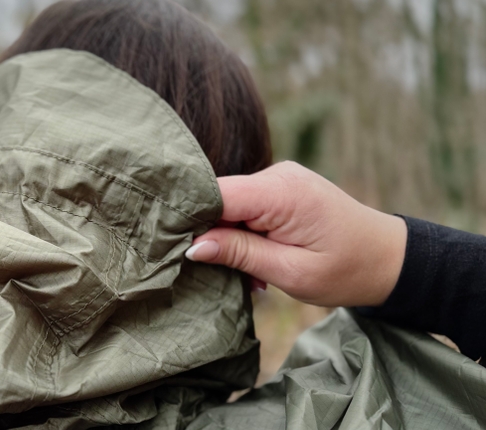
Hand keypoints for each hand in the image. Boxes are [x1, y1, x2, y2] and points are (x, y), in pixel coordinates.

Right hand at [185, 161, 406, 307]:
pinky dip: (245, 231)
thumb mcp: (290, 271)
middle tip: (226, 272)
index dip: (191, 218)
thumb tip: (193, 245)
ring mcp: (279, 177)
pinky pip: (245, 204)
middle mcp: (277, 175)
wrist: (388, 259)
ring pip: (229, 203)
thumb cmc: (346, 271)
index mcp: (282, 193)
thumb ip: (239, 253)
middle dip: (213, 234)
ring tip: (254, 273)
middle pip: (218, 198)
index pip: (215, 195)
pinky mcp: (280, 186)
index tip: (176, 247)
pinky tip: (260, 257)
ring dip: (230, 237)